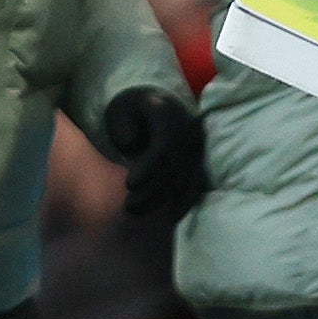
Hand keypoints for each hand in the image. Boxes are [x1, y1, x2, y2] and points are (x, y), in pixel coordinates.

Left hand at [96, 89, 206, 223]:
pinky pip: (194, 183)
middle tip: (129, 208)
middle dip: (153, 191)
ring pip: (185, 178)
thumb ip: (122, 127)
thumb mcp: (118, 110)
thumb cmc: (130, 108)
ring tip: (139, 212)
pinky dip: (182, 201)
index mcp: (168, 114)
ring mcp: (196, 145)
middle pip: (174, 167)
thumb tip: (131, 147)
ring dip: (164, 199)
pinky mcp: (199, 159)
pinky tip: (168, 217)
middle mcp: (188, 130)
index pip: (163, 146)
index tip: (129, 185)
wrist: (158, 101)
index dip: (148, 168)